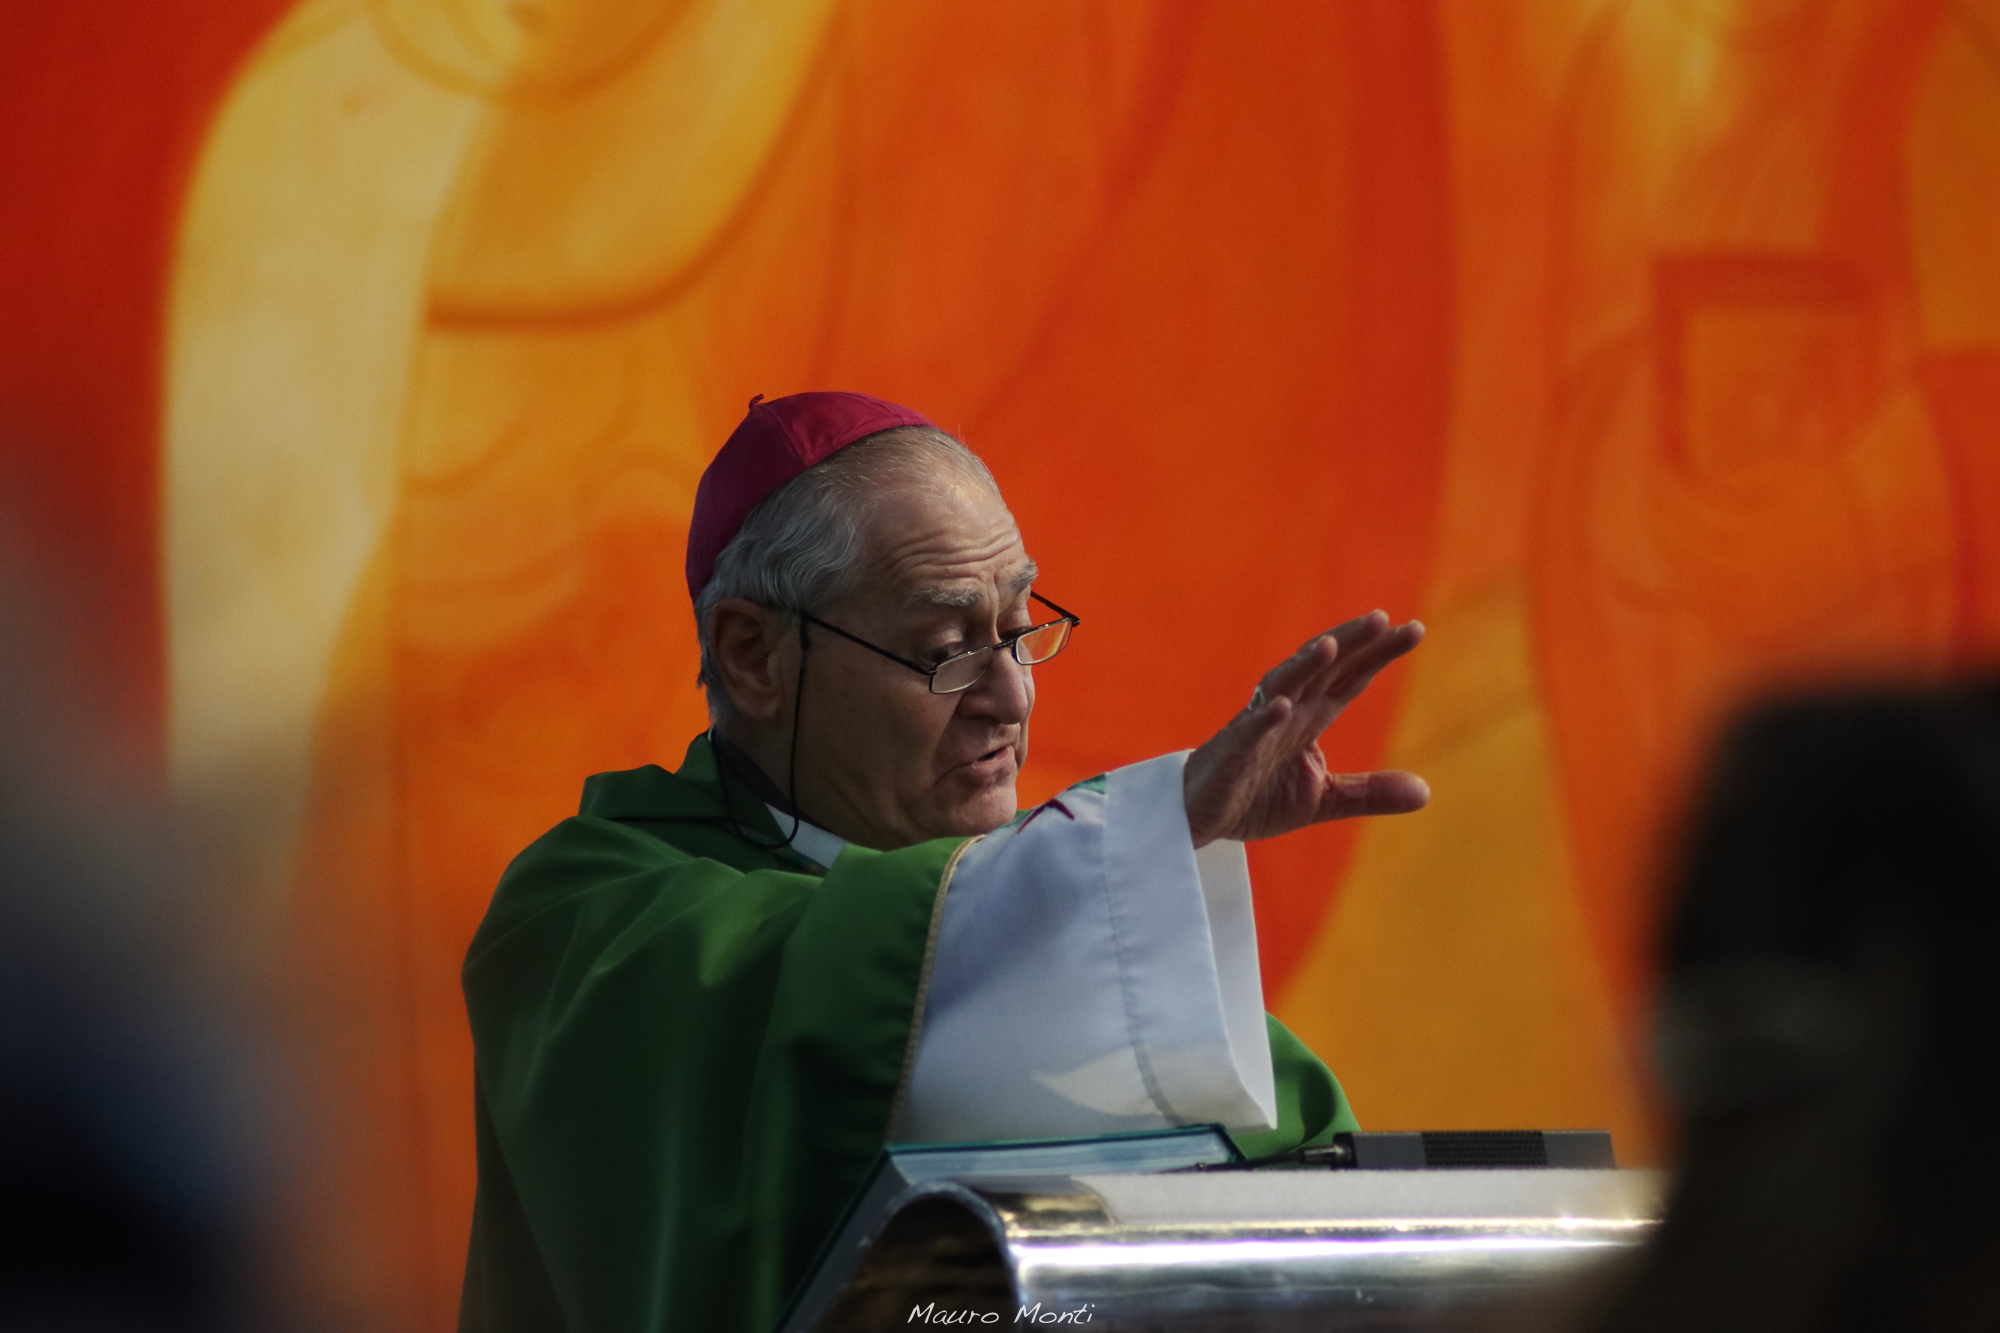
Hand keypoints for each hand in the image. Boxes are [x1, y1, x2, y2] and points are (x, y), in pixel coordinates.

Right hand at [1183, 610, 1428, 846]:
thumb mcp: (1324, 799)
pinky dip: (1264, 718)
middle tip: (1383, 619)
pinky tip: (1282, 706)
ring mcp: (1257, 728)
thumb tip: (1425, 793)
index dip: (1379, 653)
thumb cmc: (1257, 795)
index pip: (1351, 676)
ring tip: (1330, 646)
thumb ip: (1369, 793)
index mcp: (1311, 717)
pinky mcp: (1231, 753)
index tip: (1415, 629)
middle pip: (1321, 668)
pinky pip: (1247, 731)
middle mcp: (1287, 711)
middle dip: (1350, 643)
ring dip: (1304, 665)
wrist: (1200, 815)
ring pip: (1283, 686)